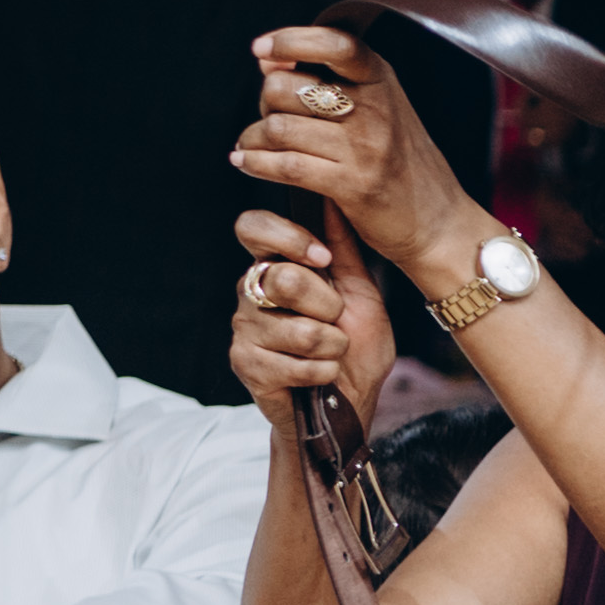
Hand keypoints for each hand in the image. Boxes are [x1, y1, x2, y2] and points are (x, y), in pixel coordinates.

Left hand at [227, 23, 489, 283]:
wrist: (440, 224)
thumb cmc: (401, 165)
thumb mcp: (376, 111)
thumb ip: (324, 82)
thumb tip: (268, 60)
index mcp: (381, 82)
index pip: (334, 45)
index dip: (290, 41)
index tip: (260, 50)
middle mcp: (375, 109)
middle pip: (286, 87)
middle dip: (265, 103)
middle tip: (270, 120)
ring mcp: (366, 148)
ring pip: (278, 127)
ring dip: (253, 138)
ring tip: (251, 146)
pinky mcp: (353, 185)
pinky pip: (286, 166)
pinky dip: (256, 162)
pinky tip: (247, 162)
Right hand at [227, 207, 397, 423]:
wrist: (349, 406)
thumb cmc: (356, 350)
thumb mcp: (361, 295)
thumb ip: (344, 250)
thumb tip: (332, 199)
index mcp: (276, 265)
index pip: (253, 227)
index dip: (287, 237)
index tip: (322, 258)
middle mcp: (252, 290)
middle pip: (283, 278)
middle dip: (327, 306)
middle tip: (334, 322)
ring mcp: (244, 327)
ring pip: (295, 327)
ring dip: (331, 346)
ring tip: (330, 353)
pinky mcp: (243, 362)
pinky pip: (293, 362)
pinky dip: (322, 372)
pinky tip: (320, 376)